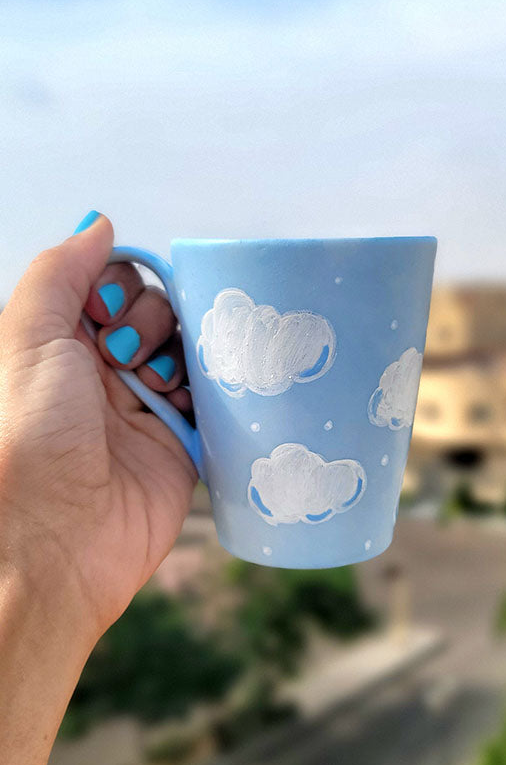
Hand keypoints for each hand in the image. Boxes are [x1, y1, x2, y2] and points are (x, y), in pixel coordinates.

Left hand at [0, 212, 196, 647]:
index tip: (108, 312)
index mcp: (61, 347)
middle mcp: (103, 376)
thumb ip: (61, 272)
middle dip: (151, 322)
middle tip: (128, 358)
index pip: (111, 288)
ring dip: (184, 355)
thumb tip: (101, 223)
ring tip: (160, 383)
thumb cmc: (30, 435)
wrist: (54, 541)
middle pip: (157, 314)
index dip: (121, 287)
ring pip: (190, 354)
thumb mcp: (29, 336)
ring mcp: (145, 412)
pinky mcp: (182, 449)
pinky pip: (215, 405)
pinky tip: (202, 394)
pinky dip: (217, 394)